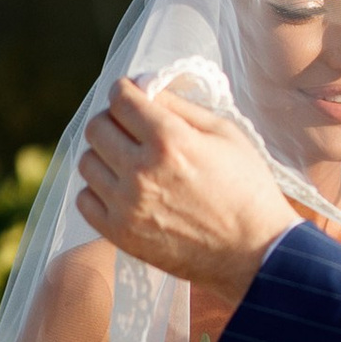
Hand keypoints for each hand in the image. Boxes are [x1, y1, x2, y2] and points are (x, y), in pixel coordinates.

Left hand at [75, 80, 299, 306]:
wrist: (255, 253)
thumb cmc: (247, 190)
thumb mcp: (225, 134)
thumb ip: (180, 106)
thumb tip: (144, 88)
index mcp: (170, 140)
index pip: (120, 98)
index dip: (125, 91)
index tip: (132, 97)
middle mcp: (141, 171)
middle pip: (97, 127)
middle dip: (113, 121)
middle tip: (132, 131)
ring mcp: (127, 205)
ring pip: (86, 161)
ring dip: (104, 156)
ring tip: (129, 163)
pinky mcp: (120, 235)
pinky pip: (85, 199)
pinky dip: (99, 190)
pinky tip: (123, 191)